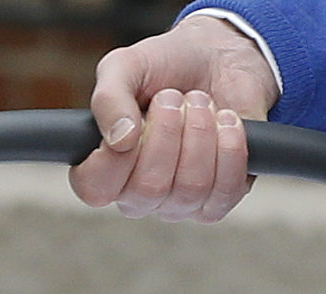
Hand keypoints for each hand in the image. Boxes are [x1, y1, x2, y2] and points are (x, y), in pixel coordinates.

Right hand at [69, 15, 279, 222]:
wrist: (218, 59)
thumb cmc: (166, 68)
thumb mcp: (125, 67)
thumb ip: (108, 98)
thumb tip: (120, 138)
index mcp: (107, 168)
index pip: (95, 189)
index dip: (113, 157)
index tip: (135, 118)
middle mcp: (141, 195)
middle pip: (148, 187)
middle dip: (167, 131)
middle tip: (173, 97)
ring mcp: (180, 203)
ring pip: (190, 187)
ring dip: (199, 132)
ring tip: (200, 103)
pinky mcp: (218, 200)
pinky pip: (224, 190)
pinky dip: (230, 148)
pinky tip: (226, 121)